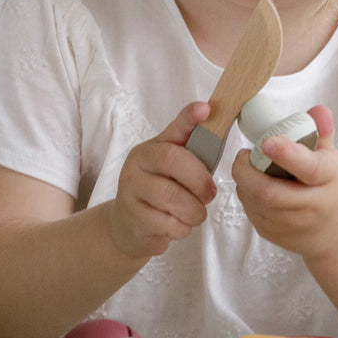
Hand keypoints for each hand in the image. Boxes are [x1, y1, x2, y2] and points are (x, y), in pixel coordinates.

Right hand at [108, 102, 217, 259]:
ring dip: (195, 210)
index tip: (205, 109)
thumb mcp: (172, 164)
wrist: (128, 225)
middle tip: (210, 194)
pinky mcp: (135, 219)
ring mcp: (131, 193)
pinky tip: (178, 224)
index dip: (189, 119)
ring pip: (174, 198)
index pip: (173, 131)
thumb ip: (188, 140)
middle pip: (175, 163)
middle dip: (200, 181)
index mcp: (148, 150)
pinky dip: (183, 227)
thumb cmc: (160, 189)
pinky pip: (170, 224)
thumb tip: (208, 109)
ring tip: (195, 212)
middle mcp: (135, 166)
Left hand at [231, 106, 337, 262]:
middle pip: (270, 192)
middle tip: (243, 155)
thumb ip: (321, 132)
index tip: (267, 142)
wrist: (335, 230)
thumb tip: (318, 111)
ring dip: (245, 183)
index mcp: (328, 179)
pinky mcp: (275, 235)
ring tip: (249, 169)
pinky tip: (253, 186)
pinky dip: (246, 196)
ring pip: (256, 203)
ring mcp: (293, 224)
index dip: (286, 154)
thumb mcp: (331, 157)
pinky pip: (252, 213)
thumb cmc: (329, 185)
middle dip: (247, 171)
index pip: (308, 168)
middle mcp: (313, 205)